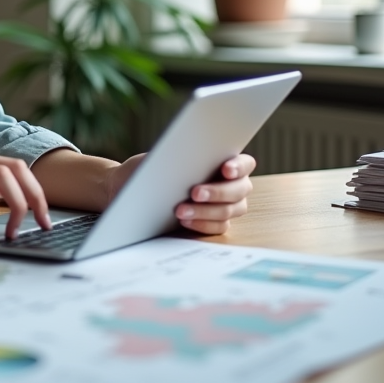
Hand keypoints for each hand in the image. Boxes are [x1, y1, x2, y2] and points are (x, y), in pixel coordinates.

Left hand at [103, 153, 255, 235]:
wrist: (138, 190)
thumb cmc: (154, 169)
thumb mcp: (161, 157)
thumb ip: (177, 154)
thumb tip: (184, 156)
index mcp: (228, 162)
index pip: (245, 164)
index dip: (238, 166)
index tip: (225, 169)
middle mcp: (235, 185)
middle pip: (239, 190)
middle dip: (217, 192)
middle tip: (195, 192)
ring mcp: (229, 206)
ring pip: (228, 211)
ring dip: (205, 211)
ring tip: (180, 210)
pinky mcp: (217, 224)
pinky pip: (218, 227)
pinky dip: (201, 224)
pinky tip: (184, 221)